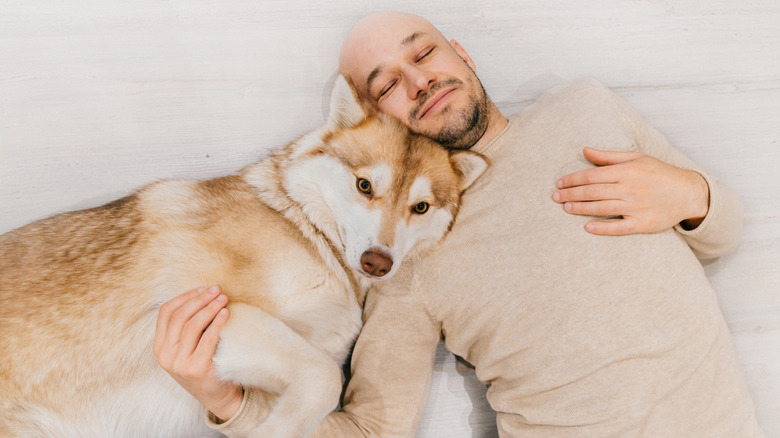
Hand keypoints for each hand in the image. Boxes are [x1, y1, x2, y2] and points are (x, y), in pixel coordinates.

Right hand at [153, 285, 243, 421]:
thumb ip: (186, 328)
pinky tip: (226, 313)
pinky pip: (207, 339)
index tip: (202, 288)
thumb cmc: (205, 366)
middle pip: (180, 317)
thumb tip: (203, 294)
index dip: (184, 297)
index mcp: (160, 348)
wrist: (218, 397)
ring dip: (210, 308)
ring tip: (223, 299)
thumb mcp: (187, 349)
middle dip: (200, 299)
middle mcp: (166, 356)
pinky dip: (218, 323)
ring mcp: (180, 364)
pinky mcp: (197, 369)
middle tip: (217, 289)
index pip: (166, 313)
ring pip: (192, 325)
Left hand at [553, 147, 709, 234]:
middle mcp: (630, 188)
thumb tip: (585, 150)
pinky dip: (603, 227)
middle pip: (593, 192)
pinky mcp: (643, 224)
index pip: (593, 175)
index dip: (573, 179)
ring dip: (581, 209)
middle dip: (571, 194)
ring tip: (565, 208)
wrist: (688, 193)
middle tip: (555, 197)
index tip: (560, 183)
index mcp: (627, 171)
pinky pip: (619, 227)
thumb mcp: (637, 158)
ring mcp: (636, 207)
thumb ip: (609, 156)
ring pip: (602, 208)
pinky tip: (588, 227)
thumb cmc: (659, 173)